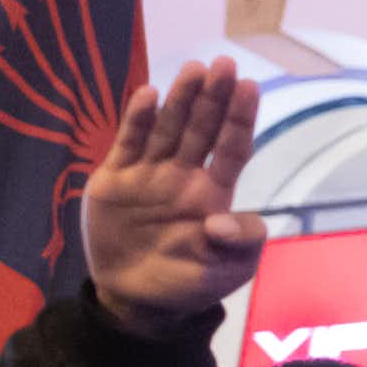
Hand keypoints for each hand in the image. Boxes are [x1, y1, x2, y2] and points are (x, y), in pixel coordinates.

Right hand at [83, 57, 265, 334]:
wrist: (138, 303)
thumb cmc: (191, 284)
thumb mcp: (228, 272)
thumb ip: (241, 245)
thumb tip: (224, 220)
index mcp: (214, 192)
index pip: (232, 147)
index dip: (240, 118)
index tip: (250, 87)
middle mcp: (184, 175)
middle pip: (202, 128)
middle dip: (213, 96)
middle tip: (223, 64)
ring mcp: (150, 173)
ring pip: (168, 128)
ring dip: (181, 98)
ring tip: (193, 69)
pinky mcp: (116, 179)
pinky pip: (130, 143)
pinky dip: (139, 120)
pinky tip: (149, 95)